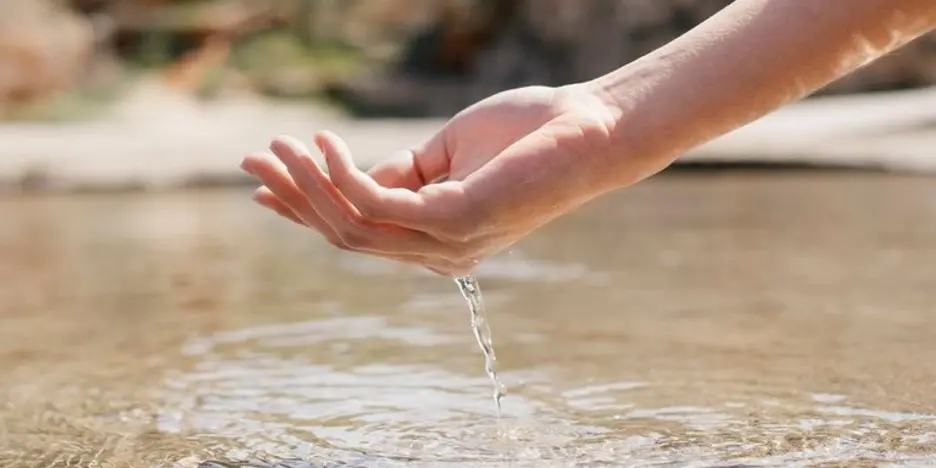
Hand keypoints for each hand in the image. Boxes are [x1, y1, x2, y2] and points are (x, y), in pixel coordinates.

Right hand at [240, 84, 618, 275]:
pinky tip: (323, 144)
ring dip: (306, 184)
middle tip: (251, 159)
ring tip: (277, 145)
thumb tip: (349, 175)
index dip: (306, 209)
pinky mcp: (455, 222)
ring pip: (352, 224)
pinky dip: (342, 174)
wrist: (590, 128)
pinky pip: (377, 204)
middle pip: (344, 234)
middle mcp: (437, 252)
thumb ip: (400, 173)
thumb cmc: (526, 135)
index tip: (264, 186)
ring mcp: (446, 243)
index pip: (358, 231)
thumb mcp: (446, 154)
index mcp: (436, 238)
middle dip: (293, 197)